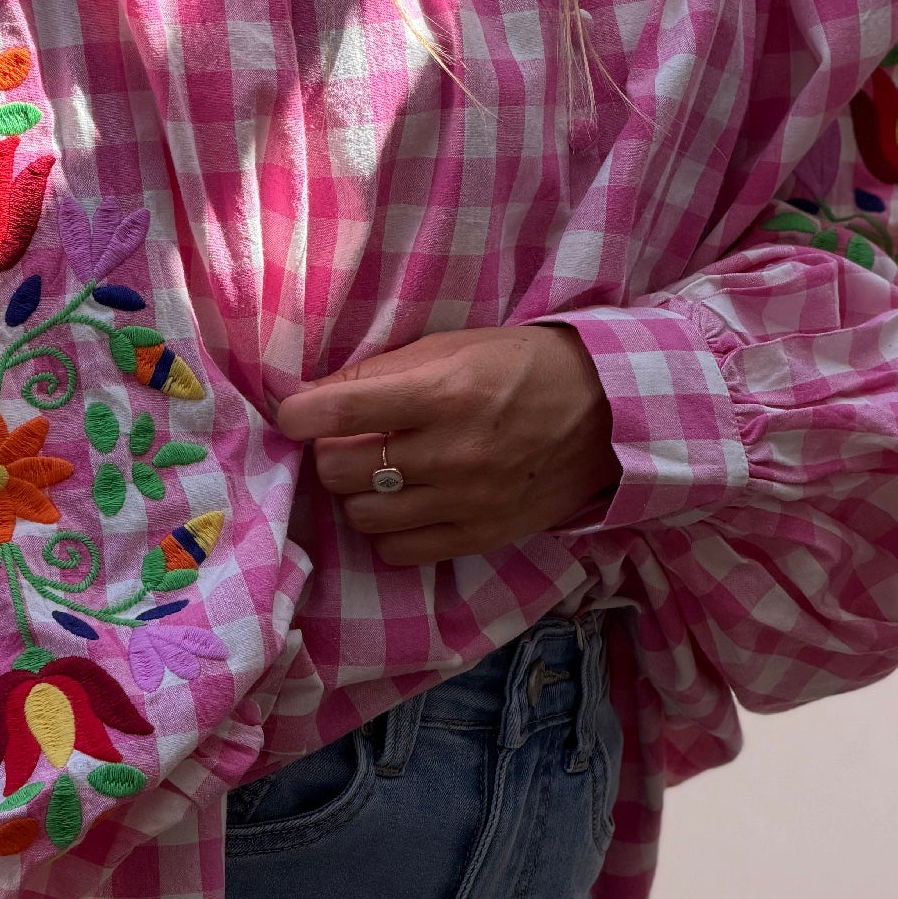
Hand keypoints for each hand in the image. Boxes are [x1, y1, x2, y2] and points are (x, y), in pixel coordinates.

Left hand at [277, 325, 618, 566]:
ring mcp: (468, 502)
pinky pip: (399, 551)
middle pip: (341, 470)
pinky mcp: (481, 537)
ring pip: (364, 515)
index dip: (300, 414)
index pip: (344, 410)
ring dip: (357, 492)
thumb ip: (382, 372)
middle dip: (331, 452)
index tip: (292, 415)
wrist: (605, 412)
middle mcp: (453, 452)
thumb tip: (313, 396)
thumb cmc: (520, 366)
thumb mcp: (453, 347)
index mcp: (445, 392)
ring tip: (379, 471)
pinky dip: (388, 529)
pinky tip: (405, 503)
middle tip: (349, 439)